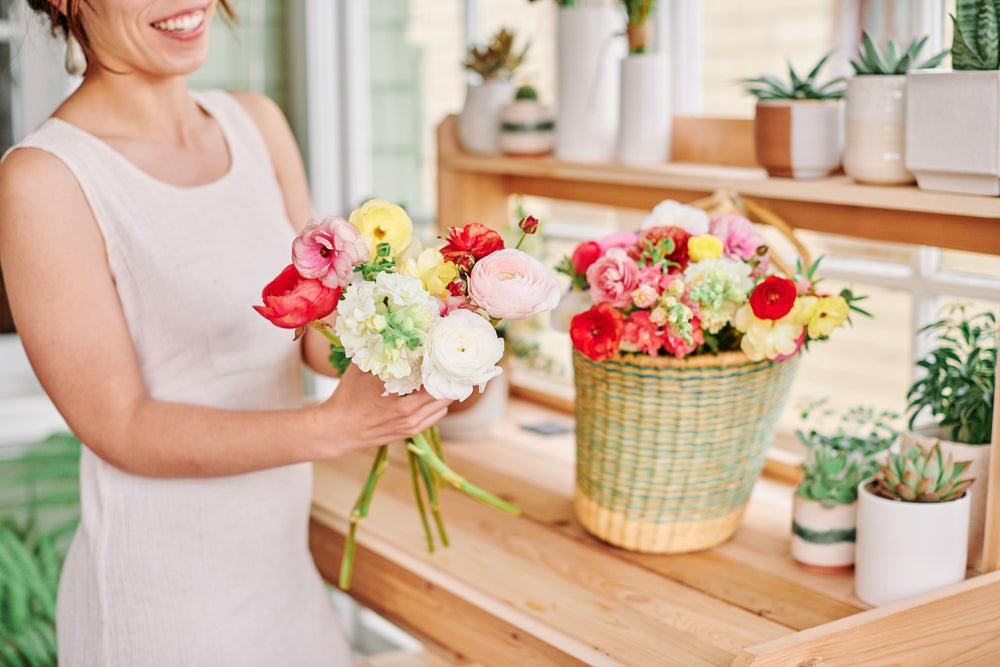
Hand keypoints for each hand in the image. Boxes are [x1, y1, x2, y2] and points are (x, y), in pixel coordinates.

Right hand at [315, 365, 451, 456]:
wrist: (337, 429)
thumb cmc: (347, 397)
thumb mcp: (361, 370)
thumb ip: (380, 352)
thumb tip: (395, 332)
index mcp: (401, 401)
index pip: (435, 382)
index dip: (443, 366)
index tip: (445, 353)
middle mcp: (410, 415)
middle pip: (445, 395)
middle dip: (447, 378)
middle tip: (448, 362)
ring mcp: (411, 426)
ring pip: (443, 407)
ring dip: (444, 391)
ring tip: (442, 375)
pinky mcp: (410, 432)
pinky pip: (435, 416)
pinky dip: (438, 404)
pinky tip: (431, 392)